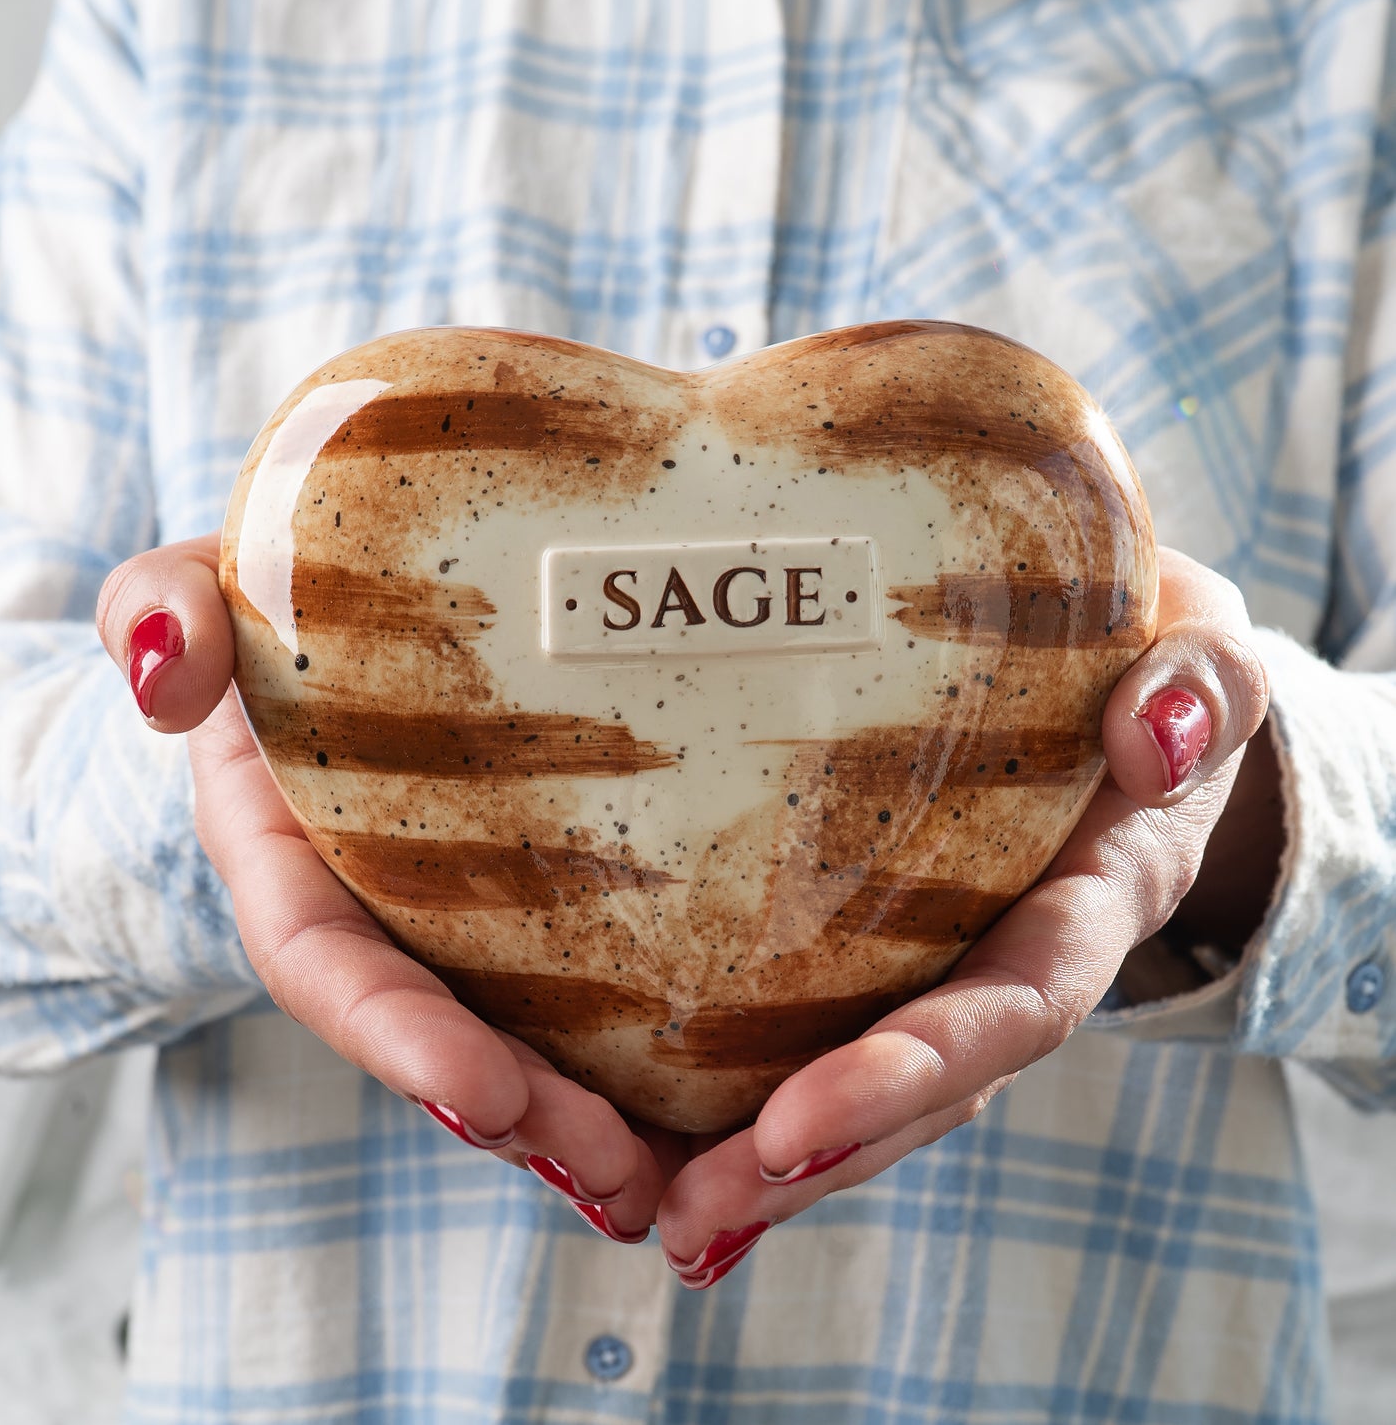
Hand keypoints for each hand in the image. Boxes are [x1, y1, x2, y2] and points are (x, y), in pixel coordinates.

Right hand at [97, 534, 680, 1241]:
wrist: (328, 638)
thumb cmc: (268, 615)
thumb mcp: (202, 586)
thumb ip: (160, 608)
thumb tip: (165, 666)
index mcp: (289, 861)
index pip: (327, 968)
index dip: (396, 1038)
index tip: (482, 1097)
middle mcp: (374, 918)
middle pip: (438, 1040)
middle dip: (520, 1116)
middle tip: (617, 1173)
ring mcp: (456, 927)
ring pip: (517, 1045)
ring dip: (586, 1124)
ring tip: (673, 1178)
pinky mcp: (534, 912)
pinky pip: (580, 1001)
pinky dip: (635, 1069)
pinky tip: (711, 1115)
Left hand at [652, 547, 1274, 1288]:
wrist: (1120, 681)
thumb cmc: (1148, 649)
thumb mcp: (1199, 642)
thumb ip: (1201, 682)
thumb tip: (1143, 736)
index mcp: (1094, 895)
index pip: (1014, 1002)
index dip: (916, 1068)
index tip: (792, 1126)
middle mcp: (1016, 956)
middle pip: (927, 1088)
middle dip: (818, 1159)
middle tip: (689, 1211)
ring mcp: (951, 962)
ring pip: (869, 1086)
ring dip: (766, 1164)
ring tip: (653, 1210)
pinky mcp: (883, 945)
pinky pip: (819, 1030)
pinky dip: (743, 1097)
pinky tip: (652, 1144)